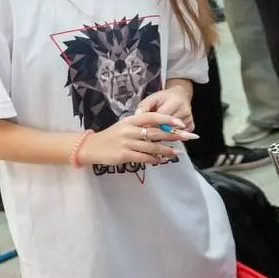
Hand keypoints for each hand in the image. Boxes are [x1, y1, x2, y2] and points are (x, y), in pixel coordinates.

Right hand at [79, 111, 197, 165]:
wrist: (90, 147)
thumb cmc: (110, 137)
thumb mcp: (124, 126)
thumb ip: (140, 127)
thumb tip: (162, 130)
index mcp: (130, 120)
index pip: (152, 117)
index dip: (167, 119)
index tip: (181, 123)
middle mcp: (129, 130)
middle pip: (155, 132)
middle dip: (173, 135)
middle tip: (188, 137)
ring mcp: (126, 143)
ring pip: (152, 147)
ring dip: (167, 150)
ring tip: (177, 153)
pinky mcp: (124, 155)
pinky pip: (144, 158)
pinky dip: (155, 160)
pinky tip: (161, 161)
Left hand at [136, 85, 193, 132]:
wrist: (179, 95)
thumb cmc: (162, 98)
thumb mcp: (151, 99)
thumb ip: (143, 107)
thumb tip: (137, 117)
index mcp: (174, 102)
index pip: (161, 118)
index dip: (150, 125)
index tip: (141, 130)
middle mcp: (184, 111)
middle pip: (168, 128)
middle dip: (156, 132)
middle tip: (146, 135)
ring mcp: (189, 119)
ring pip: (173, 134)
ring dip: (163, 136)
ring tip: (154, 134)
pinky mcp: (192, 125)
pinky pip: (180, 137)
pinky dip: (171, 138)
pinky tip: (164, 134)